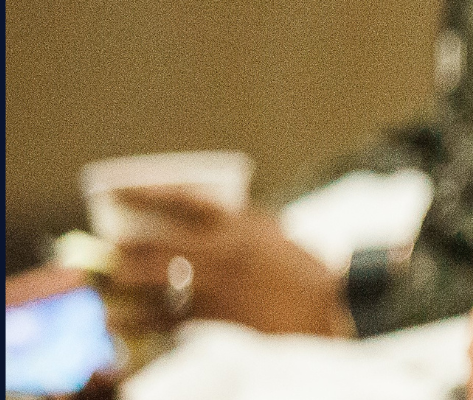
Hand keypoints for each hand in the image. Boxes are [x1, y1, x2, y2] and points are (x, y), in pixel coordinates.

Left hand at [108, 186, 351, 337]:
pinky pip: (161, 317)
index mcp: (240, 223)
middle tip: (107, 248)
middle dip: (124, 246)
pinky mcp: (213, 314)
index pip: (181, 199)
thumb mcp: (274, 233)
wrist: (326, 309)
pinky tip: (117, 321)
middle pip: (157, 242)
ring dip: (124, 280)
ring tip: (109, 282)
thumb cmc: (299, 270)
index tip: (113, 190)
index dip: (143, 193)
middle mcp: (224, 250)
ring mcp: (217, 283)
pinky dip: (134, 320)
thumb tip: (192, 218)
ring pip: (153, 278)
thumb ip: (238, 220)